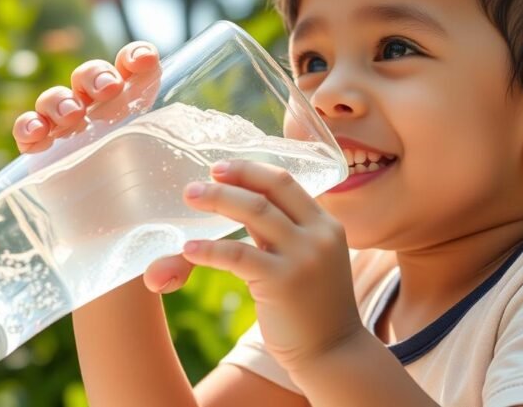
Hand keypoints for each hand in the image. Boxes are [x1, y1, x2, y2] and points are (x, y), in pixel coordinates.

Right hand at [10, 41, 195, 294]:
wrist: (116, 254)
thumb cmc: (153, 230)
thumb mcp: (176, 236)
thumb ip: (178, 256)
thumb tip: (160, 280)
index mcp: (142, 115)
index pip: (136, 70)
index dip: (137, 57)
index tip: (147, 61)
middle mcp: (103, 118)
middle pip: (93, 77)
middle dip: (97, 74)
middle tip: (107, 92)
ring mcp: (69, 135)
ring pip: (59, 98)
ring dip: (63, 99)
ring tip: (73, 118)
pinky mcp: (41, 156)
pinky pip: (26, 129)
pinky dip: (26, 125)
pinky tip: (35, 136)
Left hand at [179, 159, 364, 370]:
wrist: (333, 353)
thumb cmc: (314, 309)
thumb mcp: (309, 261)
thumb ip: (284, 234)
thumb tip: (244, 208)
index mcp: (326, 224)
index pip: (287, 182)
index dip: (252, 170)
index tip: (224, 168)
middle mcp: (319, 235)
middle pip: (271, 188)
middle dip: (234, 176)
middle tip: (203, 177)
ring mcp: (303, 257)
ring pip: (255, 212)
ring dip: (218, 199)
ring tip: (191, 197)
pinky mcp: (283, 282)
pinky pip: (238, 255)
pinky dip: (210, 249)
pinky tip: (188, 249)